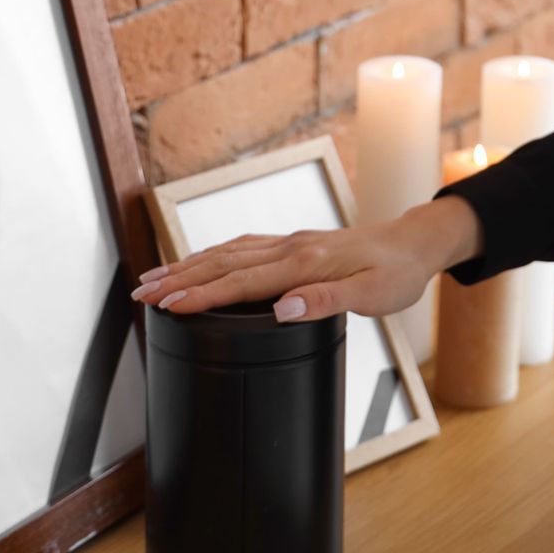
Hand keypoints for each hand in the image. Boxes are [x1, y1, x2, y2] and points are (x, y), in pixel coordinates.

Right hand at [128, 197, 481, 322]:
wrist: (414, 243)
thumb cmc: (397, 273)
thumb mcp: (373, 294)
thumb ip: (328, 301)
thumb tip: (283, 310)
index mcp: (306, 263)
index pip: (244, 282)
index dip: (204, 296)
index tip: (169, 306)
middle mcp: (291, 248)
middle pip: (224, 264)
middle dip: (179, 279)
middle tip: (140, 294)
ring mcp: (289, 243)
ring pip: (228, 252)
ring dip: (188, 266)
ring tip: (153, 279)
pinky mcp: (292, 244)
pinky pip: (242, 247)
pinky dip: (212, 256)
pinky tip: (197, 264)